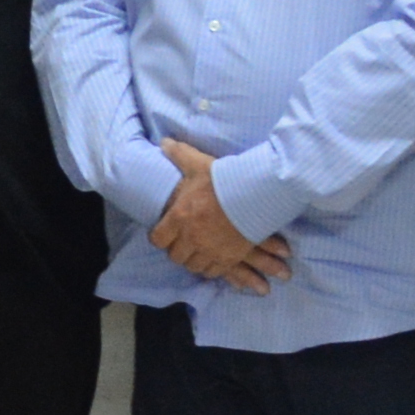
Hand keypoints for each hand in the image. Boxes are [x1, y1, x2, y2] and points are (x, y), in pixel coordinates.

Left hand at [155, 141, 294, 294]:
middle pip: (175, 256)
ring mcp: (210, 250)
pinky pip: (213, 272)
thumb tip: (164, 142)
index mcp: (179, 218)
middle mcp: (191, 238)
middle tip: (182, 241)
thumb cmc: (223, 179)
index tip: (164, 231)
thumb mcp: (198, 165)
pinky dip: (211, 267)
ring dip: (193, 259)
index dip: (159, 236)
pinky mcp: (228, 258)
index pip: (158, 239)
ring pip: (193, 266)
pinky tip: (212, 259)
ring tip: (197, 251)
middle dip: (177, 249)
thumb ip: (179, 155)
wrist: (256, 194)